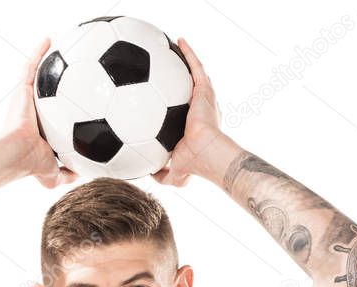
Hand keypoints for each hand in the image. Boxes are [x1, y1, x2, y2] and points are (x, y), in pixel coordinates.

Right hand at [1, 37, 78, 188]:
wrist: (17, 154)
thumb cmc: (31, 164)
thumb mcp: (53, 174)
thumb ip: (67, 174)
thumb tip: (82, 173)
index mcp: (42, 129)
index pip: (55, 116)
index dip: (64, 109)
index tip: (78, 102)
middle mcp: (35, 112)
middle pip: (48, 92)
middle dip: (58, 80)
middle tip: (75, 68)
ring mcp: (27, 100)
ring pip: (39, 75)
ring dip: (46, 60)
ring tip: (63, 45)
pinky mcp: (22, 90)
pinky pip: (30, 66)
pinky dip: (38, 52)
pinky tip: (48, 39)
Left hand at [152, 37, 225, 187]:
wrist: (206, 153)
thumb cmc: (194, 163)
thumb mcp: (175, 172)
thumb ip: (163, 174)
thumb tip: (150, 175)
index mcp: (194, 125)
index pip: (184, 110)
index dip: (177, 103)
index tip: (166, 99)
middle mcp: (201, 109)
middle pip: (190, 88)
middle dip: (183, 77)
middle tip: (170, 67)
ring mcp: (204, 98)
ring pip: (195, 73)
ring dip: (187, 59)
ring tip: (176, 45)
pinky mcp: (205, 90)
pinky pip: (196, 67)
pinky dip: (189, 53)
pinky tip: (180, 41)